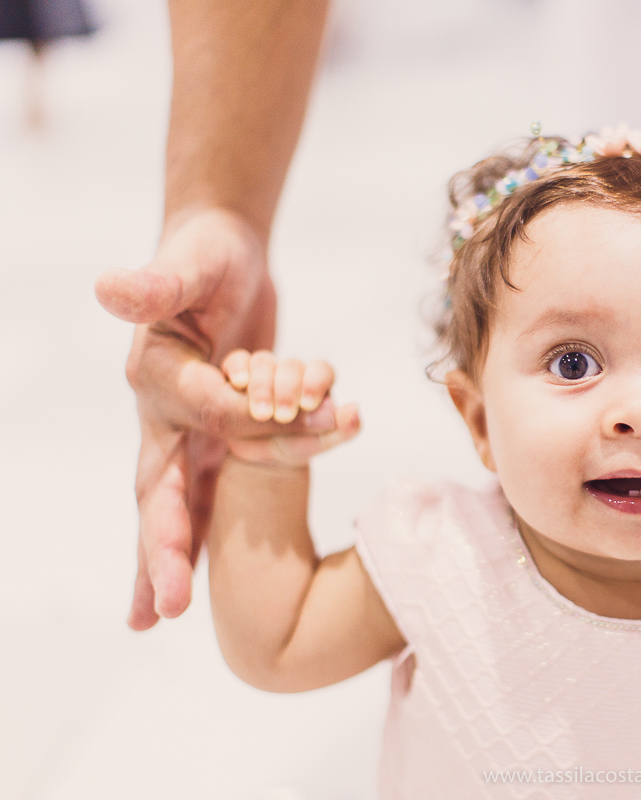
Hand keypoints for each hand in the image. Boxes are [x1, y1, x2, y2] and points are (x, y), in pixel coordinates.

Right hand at [94, 208, 335, 629]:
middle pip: (159, 491)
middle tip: (159, 609)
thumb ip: (156, 285)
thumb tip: (111, 287)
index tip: (273, 412)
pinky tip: (203, 577)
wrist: (220, 258)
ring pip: (183, 507)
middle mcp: (168, 418)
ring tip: (158, 616)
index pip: (203, 414)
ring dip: (176, 557)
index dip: (237, 416)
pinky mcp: (224, 438)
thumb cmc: (203, 257)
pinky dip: (214, 532)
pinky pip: (221, 493)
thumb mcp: (186, 265)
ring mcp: (194, 435)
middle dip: (161, 546)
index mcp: (158, 380)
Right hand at [221, 349, 359, 465]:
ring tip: (261, 414)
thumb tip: (355, 411)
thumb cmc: (297, 444)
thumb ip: (342, 428)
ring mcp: (265, 371)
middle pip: (291, 366)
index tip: (308, 405)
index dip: (315, 383)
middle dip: (287, 390)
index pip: (321, 370)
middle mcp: (292, 372)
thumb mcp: (321, 442)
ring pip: (264, 362)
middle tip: (283, 417)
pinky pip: (238, 360)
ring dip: (261, 386)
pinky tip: (239, 384)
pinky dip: (238, 369)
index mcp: (317, 383)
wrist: (263, 457)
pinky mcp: (239, 374)